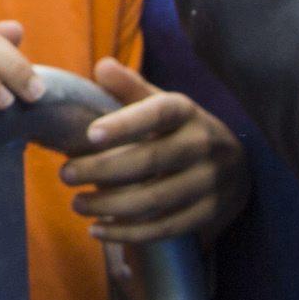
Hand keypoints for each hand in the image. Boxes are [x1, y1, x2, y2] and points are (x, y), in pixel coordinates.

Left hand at [63, 59, 247, 241]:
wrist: (233, 164)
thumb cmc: (179, 128)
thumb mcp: (160, 102)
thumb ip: (130, 87)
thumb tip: (102, 67)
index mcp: (185, 111)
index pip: (156, 113)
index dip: (125, 124)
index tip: (90, 134)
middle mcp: (202, 144)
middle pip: (150, 160)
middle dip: (102, 170)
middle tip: (65, 174)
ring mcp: (209, 182)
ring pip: (155, 199)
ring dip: (110, 205)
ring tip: (76, 203)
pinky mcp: (209, 213)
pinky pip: (166, 227)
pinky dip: (129, 232)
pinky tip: (98, 229)